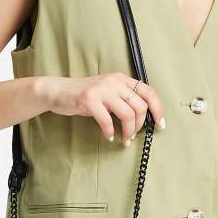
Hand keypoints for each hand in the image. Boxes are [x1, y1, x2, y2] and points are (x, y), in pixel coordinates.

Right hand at [36, 73, 164, 143]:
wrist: (58, 91)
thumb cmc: (84, 96)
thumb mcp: (107, 92)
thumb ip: (123, 99)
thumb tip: (142, 118)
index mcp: (121, 79)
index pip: (148, 92)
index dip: (158, 109)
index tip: (160, 125)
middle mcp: (114, 82)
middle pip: (140, 106)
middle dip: (140, 126)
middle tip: (132, 136)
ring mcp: (102, 90)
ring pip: (127, 114)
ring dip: (128, 131)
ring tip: (124, 139)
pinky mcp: (89, 100)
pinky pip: (107, 121)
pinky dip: (110, 132)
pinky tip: (108, 136)